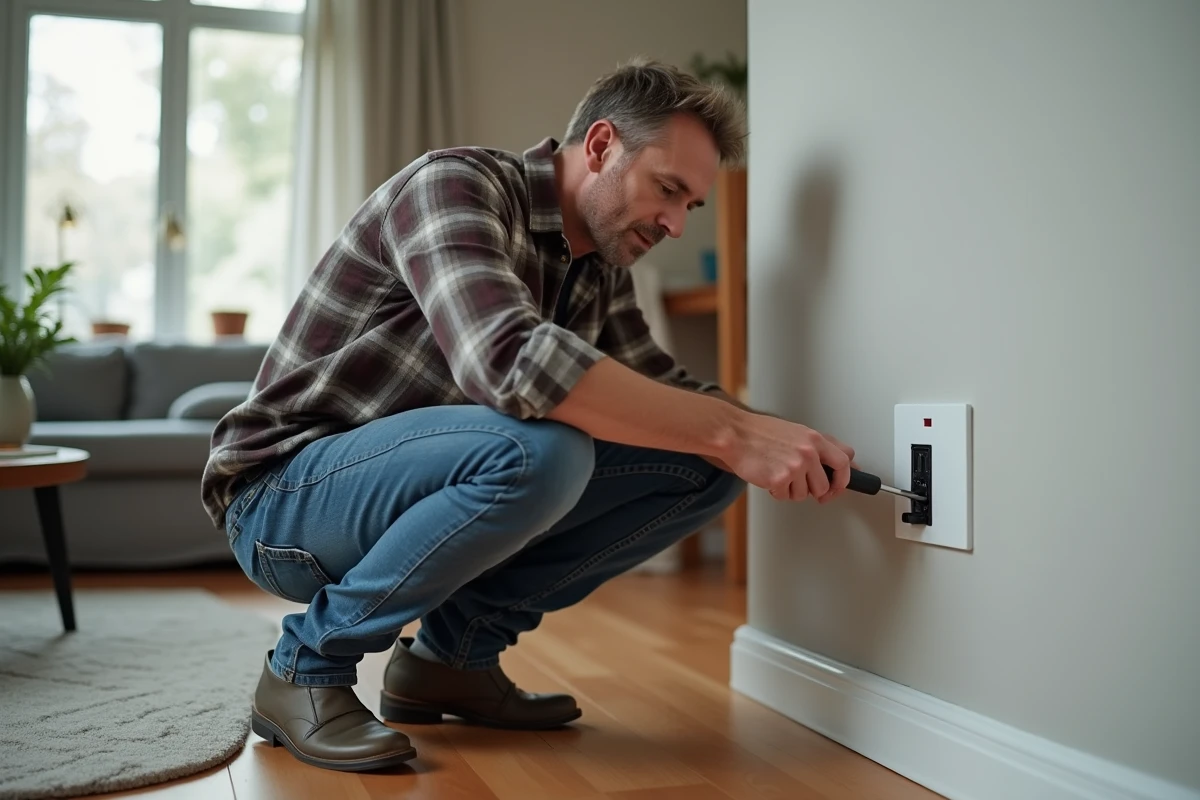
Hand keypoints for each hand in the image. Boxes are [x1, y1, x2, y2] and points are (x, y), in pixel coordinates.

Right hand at [719, 412, 855, 503]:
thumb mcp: (796, 432)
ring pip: (804, 494)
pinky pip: (785, 496)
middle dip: (813, 490)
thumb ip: (819, 446)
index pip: (844, 462)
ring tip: (778, 473)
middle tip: (801, 485)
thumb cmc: (760, 433)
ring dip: (791, 490)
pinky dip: (776, 491)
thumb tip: (845, 460)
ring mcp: (795, 466)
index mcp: (814, 439)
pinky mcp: (780, 479)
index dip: (844, 479)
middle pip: (825, 486)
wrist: (734, 434)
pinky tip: (768, 476)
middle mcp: (808, 452)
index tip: (839, 486)